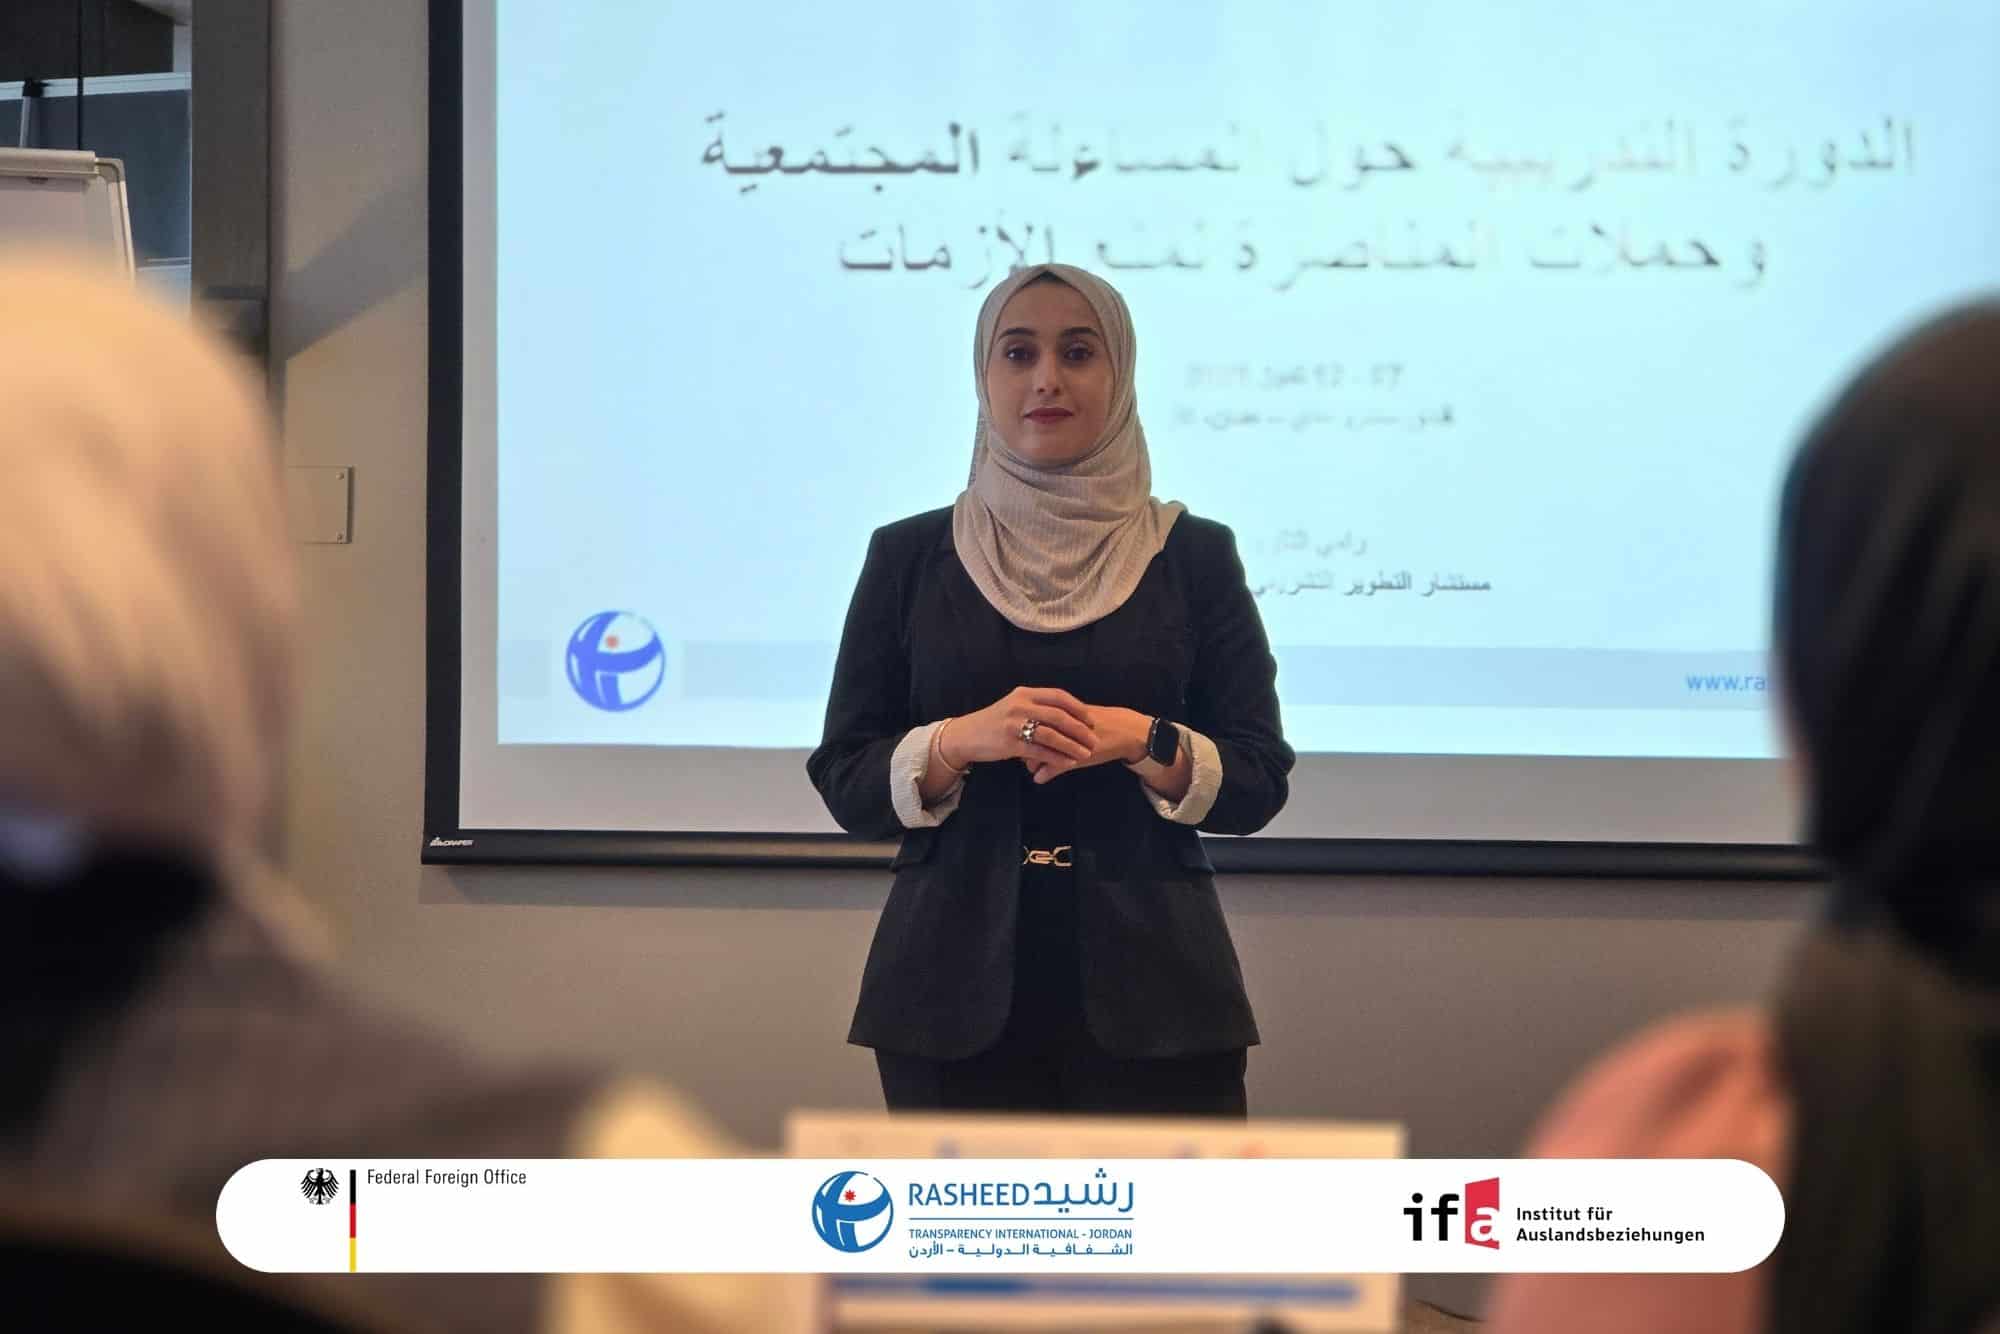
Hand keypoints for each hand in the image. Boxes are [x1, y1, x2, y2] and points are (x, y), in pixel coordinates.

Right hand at [939, 687, 1098, 771]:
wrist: (965, 735)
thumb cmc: (993, 723)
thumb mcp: (1014, 707)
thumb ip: (1036, 707)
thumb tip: (1064, 716)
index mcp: (1025, 693)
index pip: (1058, 696)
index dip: (1078, 708)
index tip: (1091, 720)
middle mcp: (1020, 705)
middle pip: (1059, 715)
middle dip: (1080, 729)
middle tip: (1094, 740)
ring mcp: (1014, 723)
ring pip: (1051, 734)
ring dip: (1072, 745)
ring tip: (1085, 754)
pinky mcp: (1009, 742)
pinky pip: (1040, 751)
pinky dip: (1057, 757)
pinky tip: (1067, 763)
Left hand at [1023, 705, 1149, 784]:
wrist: (1122, 730)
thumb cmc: (1097, 724)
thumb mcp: (1074, 722)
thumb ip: (1055, 725)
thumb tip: (1038, 730)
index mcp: (1057, 711)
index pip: (1029, 722)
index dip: (1023, 734)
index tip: (1022, 742)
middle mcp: (1058, 725)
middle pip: (1030, 738)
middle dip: (1024, 750)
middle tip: (1026, 759)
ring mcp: (1065, 741)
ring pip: (1038, 754)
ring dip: (1032, 763)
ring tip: (1033, 768)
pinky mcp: (1074, 756)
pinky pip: (1052, 767)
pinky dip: (1043, 775)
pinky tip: (1040, 778)